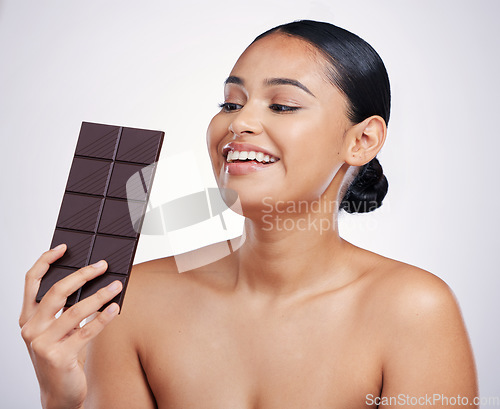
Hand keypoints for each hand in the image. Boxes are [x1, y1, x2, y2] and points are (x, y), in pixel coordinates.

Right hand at [19, 244, 122, 408]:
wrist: (58, 394)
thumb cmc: (61, 357)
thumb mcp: (57, 330)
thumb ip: (64, 310)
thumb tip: (91, 281)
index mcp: (28, 318)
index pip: (31, 282)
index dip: (46, 261)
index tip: (64, 248)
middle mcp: (31, 329)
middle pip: (56, 291)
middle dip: (82, 275)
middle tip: (102, 266)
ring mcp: (42, 344)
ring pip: (76, 310)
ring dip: (100, 295)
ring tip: (116, 285)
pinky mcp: (59, 356)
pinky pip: (87, 331)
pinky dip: (104, 317)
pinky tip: (115, 307)